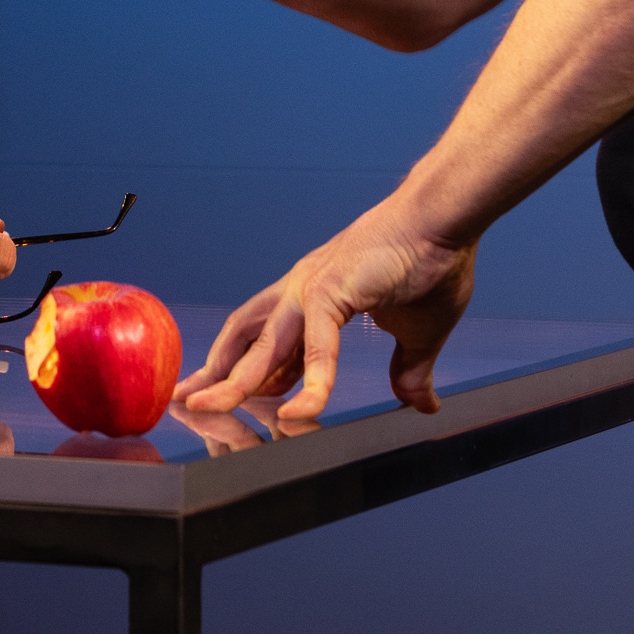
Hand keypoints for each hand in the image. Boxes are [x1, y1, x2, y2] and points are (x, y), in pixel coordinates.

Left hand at [173, 196, 474, 424]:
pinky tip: (298, 414)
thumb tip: (423, 404)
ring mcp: (310, 290)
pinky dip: (310, 384)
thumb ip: (411, 369)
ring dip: (232, 381)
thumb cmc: (433, 264)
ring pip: (261, 345)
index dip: (250, 375)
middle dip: (216, 374)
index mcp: (316, 298)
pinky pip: (316, 347)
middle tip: (188, 402)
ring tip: (205, 408)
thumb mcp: (419, 334)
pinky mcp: (331, 291)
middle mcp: (301, 291)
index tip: (230, 401)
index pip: (270, 344)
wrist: (445, 220)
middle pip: (245, 340)